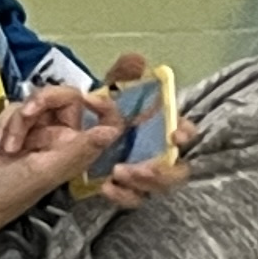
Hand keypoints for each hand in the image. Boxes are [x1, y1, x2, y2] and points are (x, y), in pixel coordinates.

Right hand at [0, 91, 112, 240]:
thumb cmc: (10, 191)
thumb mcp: (46, 169)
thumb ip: (79, 149)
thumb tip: (113, 131)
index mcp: (82, 150)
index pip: (108, 120)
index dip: (102, 103)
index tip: (84, 98)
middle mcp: (67, 140)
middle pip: (66, 99)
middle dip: (40, 103)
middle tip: (24, 116)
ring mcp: (43, 135)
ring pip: (37, 103)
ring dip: (17, 120)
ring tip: (7, 146)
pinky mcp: (20, 132)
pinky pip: (17, 111)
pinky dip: (5, 123)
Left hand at [89, 53, 191, 209]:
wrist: (71, 140)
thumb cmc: (100, 117)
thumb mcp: (107, 94)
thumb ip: (121, 76)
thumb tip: (137, 58)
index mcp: (161, 129)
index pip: (186, 132)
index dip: (186, 134)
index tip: (175, 137)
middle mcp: (160, 154)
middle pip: (177, 170)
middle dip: (163, 171)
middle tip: (140, 169)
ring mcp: (146, 175)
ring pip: (159, 187)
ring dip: (143, 183)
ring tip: (118, 174)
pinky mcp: (129, 190)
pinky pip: (135, 200)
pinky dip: (123, 196)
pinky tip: (107, 188)